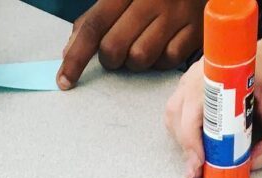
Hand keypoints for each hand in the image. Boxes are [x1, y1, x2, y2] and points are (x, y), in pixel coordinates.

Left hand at [58, 0, 204, 89]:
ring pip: (140, 59)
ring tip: (144, 44)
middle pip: (114, 49)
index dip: (76, 57)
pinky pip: (167, 62)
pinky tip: (165, 44)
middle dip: (110, 59)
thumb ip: (96, 17)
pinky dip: (161, 60)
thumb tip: (70, 51)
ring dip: (135, 61)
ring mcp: (177, 13)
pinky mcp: (196, 29)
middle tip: (119, 51)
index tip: (64, 80)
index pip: (93, 26)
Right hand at [164, 39, 261, 177]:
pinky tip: (198, 147)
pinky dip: (183, 135)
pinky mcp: (190, 87)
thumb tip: (251, 165)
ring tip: (200, 161)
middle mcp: (206, 70)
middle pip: (180, 111)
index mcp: (230, 70)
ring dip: (184, 142)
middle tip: (199, 170)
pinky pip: (176, 114)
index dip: (194, 134)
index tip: (200, 159)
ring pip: (174, 115)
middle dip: (188, 146)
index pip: (199, 101)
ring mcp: (194, 77)